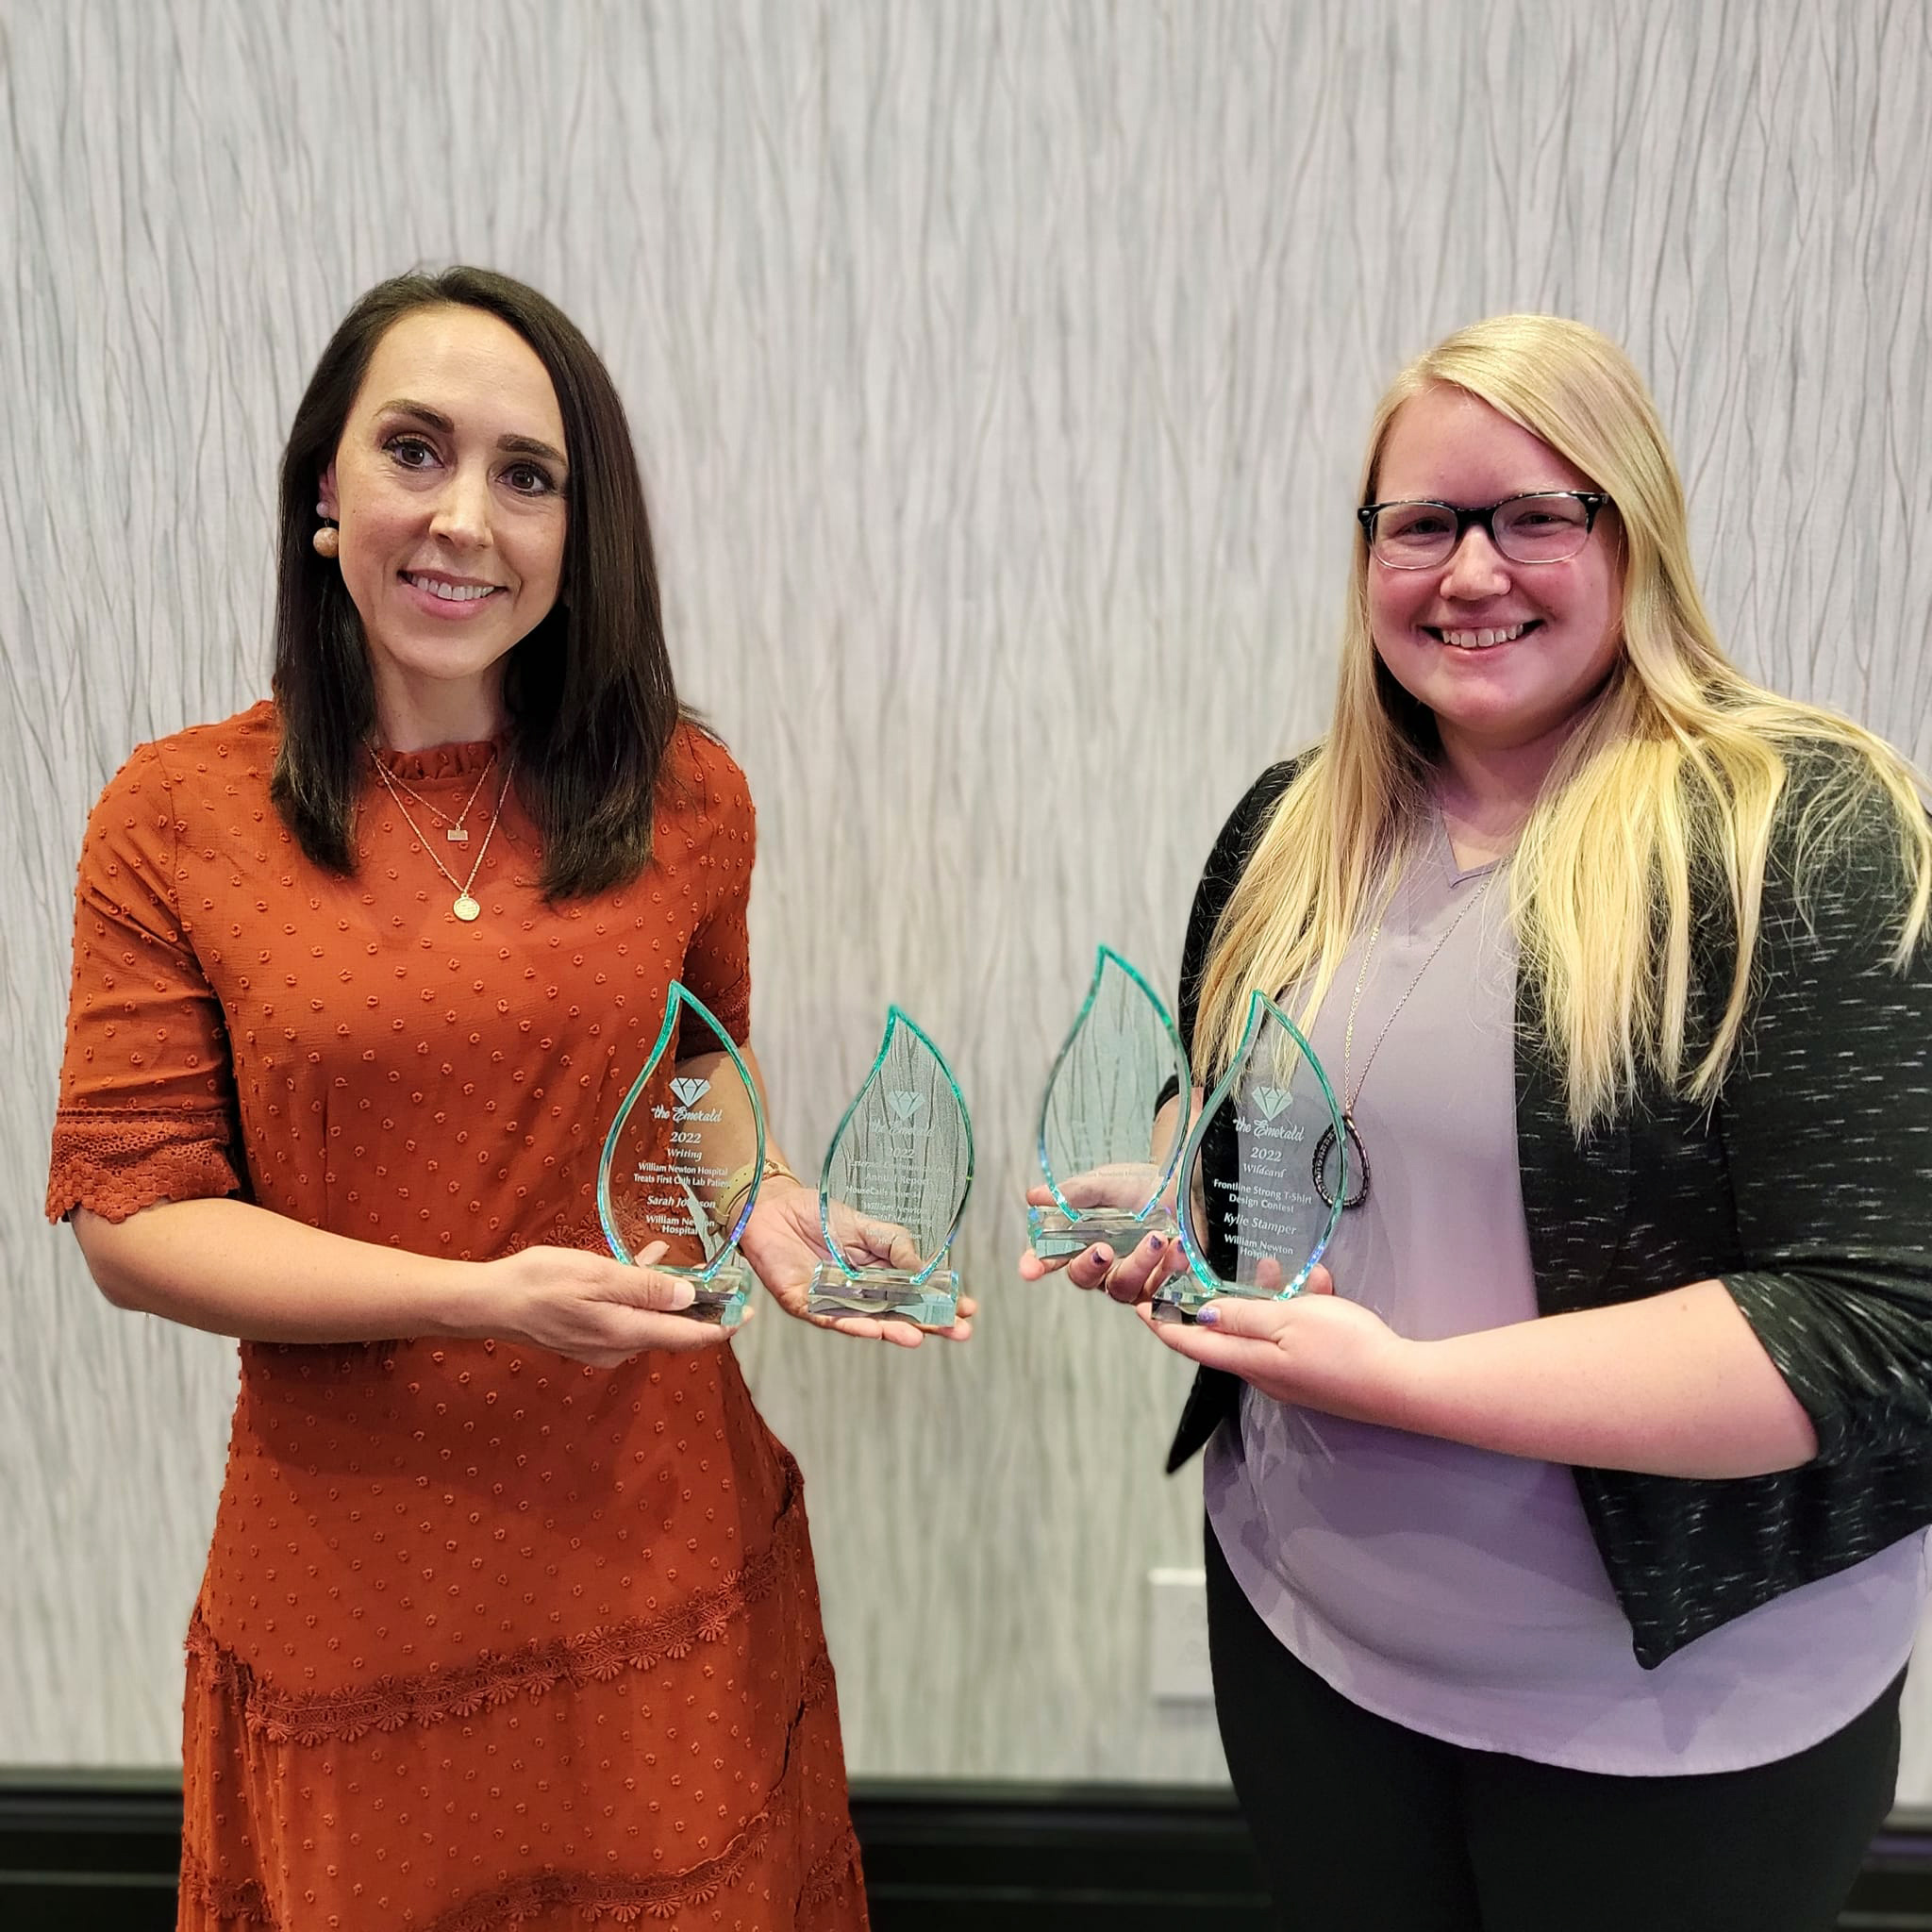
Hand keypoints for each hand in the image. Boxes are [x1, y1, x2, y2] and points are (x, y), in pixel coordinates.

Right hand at [471, 1242, 737, 1367]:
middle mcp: (619, 1346)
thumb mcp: (598, 1275)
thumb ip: (646, 1288)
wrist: (490, 1302)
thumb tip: (690, 1298)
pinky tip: (643, 1260)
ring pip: (650, 1319)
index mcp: (626, 1333)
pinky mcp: (586, 1334)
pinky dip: (640, 1291)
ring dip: (669, 1294)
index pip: (688, 1338)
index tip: (749, 1312)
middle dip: (699, 1308)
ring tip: (687, 1263)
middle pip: (672, 1330)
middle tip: (724, 1282)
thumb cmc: (542, 1283)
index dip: (721, 1326)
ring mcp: (601, 1343)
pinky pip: (626, 1313)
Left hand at [739, 1180, 976, 1346]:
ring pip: (867, 1322)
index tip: (969, 1309)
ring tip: (920, 1336)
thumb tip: (924, 1270)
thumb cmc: (818, 1215)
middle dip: (928, 1323)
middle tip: (960, 1332)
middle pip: (897, 1314)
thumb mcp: (866, 1226)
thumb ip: (894, 1245)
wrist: (773, 1206)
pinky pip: (829, 1318)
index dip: (940, 1302)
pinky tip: (873, 1331)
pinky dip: (851, 1325)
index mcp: (876, 1275)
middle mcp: (858, 1294)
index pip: (914, 1293)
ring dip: (893, 1331)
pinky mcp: (804, 1303)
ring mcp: (832, 1302)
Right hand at [1018, 1165, 1187, 1304]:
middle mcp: (1104, 1263)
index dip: (1037, 1264)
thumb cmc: (1144, 1186)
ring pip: (1122, 1288)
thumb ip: (1073, 1193)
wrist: (1189, 1186)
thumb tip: (1034, 1197)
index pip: (1051, 1256)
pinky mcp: (1162, 1285)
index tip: (1029, 1269)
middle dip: (1090, 1265)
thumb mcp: (1107, 1183)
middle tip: (1103, 1248)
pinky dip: (1168, 1268)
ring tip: (1157, 1238)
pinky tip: (1177, 1247)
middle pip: (1084, 1278)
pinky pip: (1159, 1291)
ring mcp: (1132, 1277)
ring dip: (1138, 1264)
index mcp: (1082, 1238)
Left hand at [1135, 1264, 1416, 1422]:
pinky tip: (1321, 1283)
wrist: (1402, 1384)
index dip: (1163, 1324)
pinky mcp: (1317, 1372)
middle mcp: (1264, 1374)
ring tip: (1271, 1268)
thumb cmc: (1343, 1347)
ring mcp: (1291, 1376)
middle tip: (1196, 1275)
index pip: (1192, 1343)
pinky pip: (1295, 1334)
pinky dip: (1300, 1308)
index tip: (1138, 1305)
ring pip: (1263, 1330)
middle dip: (1211, 1304)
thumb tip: (1200, 1317)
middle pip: (1223, 1337)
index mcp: (1249, 1361)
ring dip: (1263, 1299)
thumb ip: (1242, 1317)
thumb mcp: (1287, 1321)